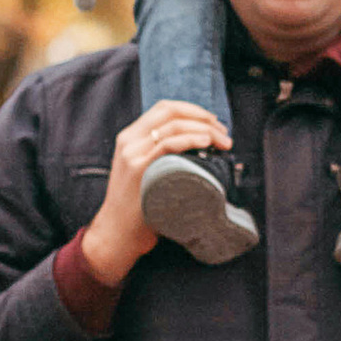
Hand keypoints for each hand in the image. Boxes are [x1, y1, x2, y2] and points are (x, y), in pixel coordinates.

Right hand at [80, 100, 233, 285]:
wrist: (117, 233)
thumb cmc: (137, 206)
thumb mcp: (144, 171)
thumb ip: (160, 155)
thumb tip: (196, 147)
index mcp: (129, 137)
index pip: (164, 108)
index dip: (193, 110)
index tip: (213, 122)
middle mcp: (128, 140)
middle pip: (170, 111)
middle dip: (202, 117)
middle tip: (223, 132)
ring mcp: (132, 153)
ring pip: (173, 125)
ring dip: (204, 129)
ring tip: (222, 141)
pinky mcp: (138, 169)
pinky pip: (168, 144)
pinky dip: (190, 139)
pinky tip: (205, 142)